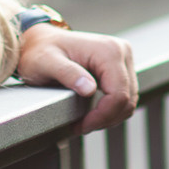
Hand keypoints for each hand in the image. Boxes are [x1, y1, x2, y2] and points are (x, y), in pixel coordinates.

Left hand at [19, 27, 138, 133]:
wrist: (40, 41)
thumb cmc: (40, 51)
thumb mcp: (46, 62)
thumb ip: (68, 74)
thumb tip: (90, 90)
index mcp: (108, 50)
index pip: (119, 94)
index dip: (103, 116)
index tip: (82, 125)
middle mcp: (120, 51)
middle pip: (127, 99)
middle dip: (105, 118)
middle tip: (81, 126)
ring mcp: (123, 59)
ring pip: (128, 100)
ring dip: (109, 116)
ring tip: (85, 121)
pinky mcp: (120, 67)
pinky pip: (124, 95)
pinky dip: (111, 109)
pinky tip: (92, 113)